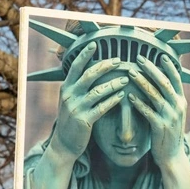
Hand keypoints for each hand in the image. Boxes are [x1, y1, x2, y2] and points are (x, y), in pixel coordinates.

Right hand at [49, 42, 129, 162]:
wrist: (64, 144)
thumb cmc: (71, 121)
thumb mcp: (69, 101)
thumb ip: (77, 87)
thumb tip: (92, 71)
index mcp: (66, 88)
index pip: (75, 67)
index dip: (85, 54)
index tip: (95, 44)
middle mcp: (69, 96)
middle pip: (89, 75)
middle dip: (105, 66)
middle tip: (119, 61)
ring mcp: (76, 108)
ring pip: (98, 91)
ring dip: (113, 83)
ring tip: (126, 79)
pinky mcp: (84, 121)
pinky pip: (102, 107)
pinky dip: (113, 100)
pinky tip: (122, 96)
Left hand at [127, 54, 186, 168]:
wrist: (172, 156)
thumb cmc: (168, 133)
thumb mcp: (173, 114)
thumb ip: (167, 99)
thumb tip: (157, 81)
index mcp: (181, 101)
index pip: (176, 79)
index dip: (167, 66)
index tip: (158, 55)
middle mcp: (178, 107)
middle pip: (164, 83)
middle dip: (151, 69)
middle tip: (139, 59)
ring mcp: (170, 117)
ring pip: (155, 95)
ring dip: (142, 82)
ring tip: (130, 73)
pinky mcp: (160, 127)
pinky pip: (148, 112)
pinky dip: (139, 103)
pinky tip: (129, 96)